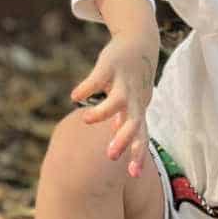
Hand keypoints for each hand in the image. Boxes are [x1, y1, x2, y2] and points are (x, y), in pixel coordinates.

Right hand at [72, 36, 156, 177]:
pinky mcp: (110, 65)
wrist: (139, 44)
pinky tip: (75, 97)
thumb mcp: (133, 105)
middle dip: (124, 139)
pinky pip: (98, 77)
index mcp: (137, 111)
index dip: (138, 155)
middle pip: (134, 123)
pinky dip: (87, 87)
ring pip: (118, 100)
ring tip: (87, 119)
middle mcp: (133, 99)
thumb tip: (117, 145)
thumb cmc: (134, 82)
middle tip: (111, 155)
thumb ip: (125, 125)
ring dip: (103, 112)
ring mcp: (122, 82)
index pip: (141, 137)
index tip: (133, 175)